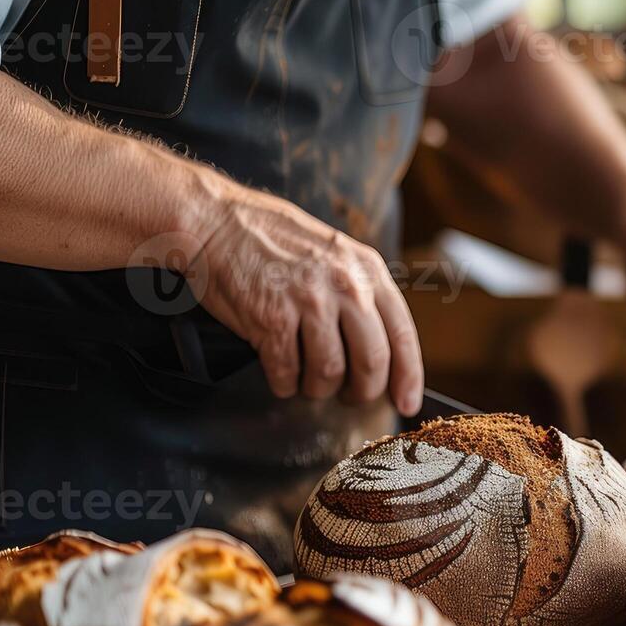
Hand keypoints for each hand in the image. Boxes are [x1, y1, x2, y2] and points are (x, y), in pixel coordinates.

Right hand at [189, 187, 422, 413]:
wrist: (217, 222)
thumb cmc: (274, 240)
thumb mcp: (336, 254)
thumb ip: (362, 294)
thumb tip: (381, 350)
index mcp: (367, 270)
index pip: (402, 334)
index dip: (408, 376)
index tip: (406, 403)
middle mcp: (345, 286)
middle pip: (371, 362)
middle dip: (362, 392)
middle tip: (349, 397)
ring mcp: (309, 302)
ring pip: (329, 374)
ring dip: (319, 390)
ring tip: (308, 382)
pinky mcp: (272, 319)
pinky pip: (287, 373)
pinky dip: (285, 384)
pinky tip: (281, 375)